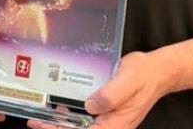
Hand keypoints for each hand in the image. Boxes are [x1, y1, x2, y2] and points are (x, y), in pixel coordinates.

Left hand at [30, 51, 168, 128]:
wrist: (156, 70)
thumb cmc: (144, 75)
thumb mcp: (127, 80)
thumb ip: (110, 95)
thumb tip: (91, 106)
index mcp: (118, 123)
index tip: (47, 127)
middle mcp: (112, 124)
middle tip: (36, 122)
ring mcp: (109, 118)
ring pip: (81, 126)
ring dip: (62, 123)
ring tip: (41, 117)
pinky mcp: (106, 110)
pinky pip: (86, 117)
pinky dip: (71, 114)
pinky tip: (59, 107)